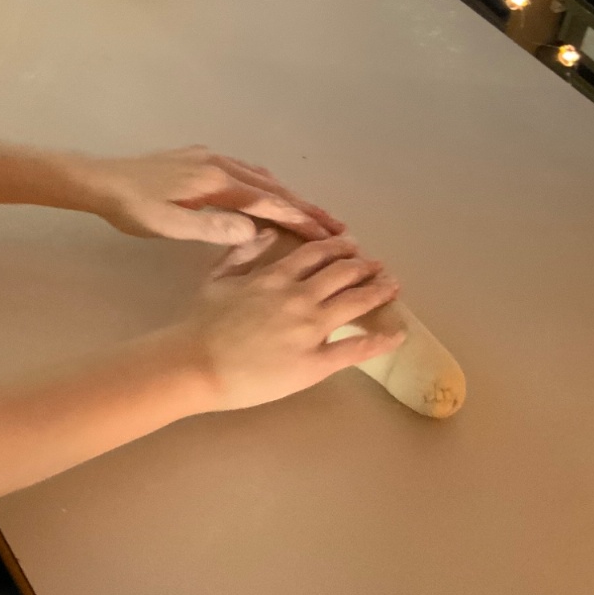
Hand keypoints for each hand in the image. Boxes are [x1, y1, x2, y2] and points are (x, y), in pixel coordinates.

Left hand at [77, 146, 345, 243]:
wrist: (99, 179)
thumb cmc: (132, 208)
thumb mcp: (169, 226)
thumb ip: (213, 228)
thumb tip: (255, 230)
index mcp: (216, 183)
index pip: (269, 203)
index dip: (301, 219)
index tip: (331, 233)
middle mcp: (219, 164)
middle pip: (271, 188)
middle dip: (304, 207)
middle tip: (336, 226)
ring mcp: (208, 158)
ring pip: (259, 177)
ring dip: (285, 196)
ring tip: (309, 214)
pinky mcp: (196, 158)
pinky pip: (242, 170)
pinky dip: (263, 184)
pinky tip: (264, 193)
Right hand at [179, 232, 401, 411]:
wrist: (196, 363)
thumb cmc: (201, 322)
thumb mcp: (217, 277)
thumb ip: (243, 252)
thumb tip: (268, 231)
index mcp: (275, 276)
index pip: (317, 253)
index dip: (339, 248)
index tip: (352, 247)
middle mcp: (299, 297)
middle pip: (344, 273)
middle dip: (365, 266)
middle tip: (378, 266)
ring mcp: (311, 329)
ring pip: (356, 302)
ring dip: (379, 291)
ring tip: (393, 286)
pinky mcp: (316, 361)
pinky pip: (356, 348)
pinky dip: (381, 340)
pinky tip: (398, 333)